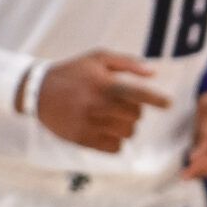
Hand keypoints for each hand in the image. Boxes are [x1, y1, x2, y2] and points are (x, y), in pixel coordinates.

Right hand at [32, 52, 171, 152]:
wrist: (37, 91)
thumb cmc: (73, 72)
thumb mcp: (98, 58)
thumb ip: (127, 64)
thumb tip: (152, 73)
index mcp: (103, 84)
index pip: (138, 93)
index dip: (156, 99)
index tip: (169, 104)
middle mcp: (97, 105)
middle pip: (135, 116)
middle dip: (135, 111)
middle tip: (122, 104)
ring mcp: (88, 124)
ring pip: (127, 133)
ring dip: (126, 126)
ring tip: (113, 117)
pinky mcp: (81, 139)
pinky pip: (114, 148)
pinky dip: (116, 141)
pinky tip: (106, 129)